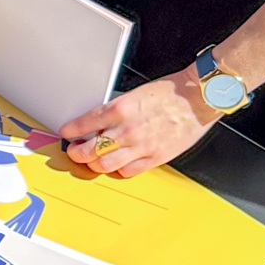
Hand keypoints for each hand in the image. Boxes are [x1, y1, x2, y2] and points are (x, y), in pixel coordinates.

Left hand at [60, 69, 214, 178]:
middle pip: (89, 151)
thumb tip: (96, 123)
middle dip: (76, 152)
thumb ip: (114, 111)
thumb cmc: (170, 93)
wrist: (198, 98)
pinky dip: (117, 170)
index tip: (66, 133)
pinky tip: (116, 164)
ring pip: (104, 165)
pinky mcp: (155, 157)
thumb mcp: (134, 94)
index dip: (70, 131)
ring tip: (91, 160)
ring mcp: (141, 146)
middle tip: (75, 150)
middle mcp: (127, 130)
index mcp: (119, 109)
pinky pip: (127, 171)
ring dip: (93, 164)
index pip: (83, 124)